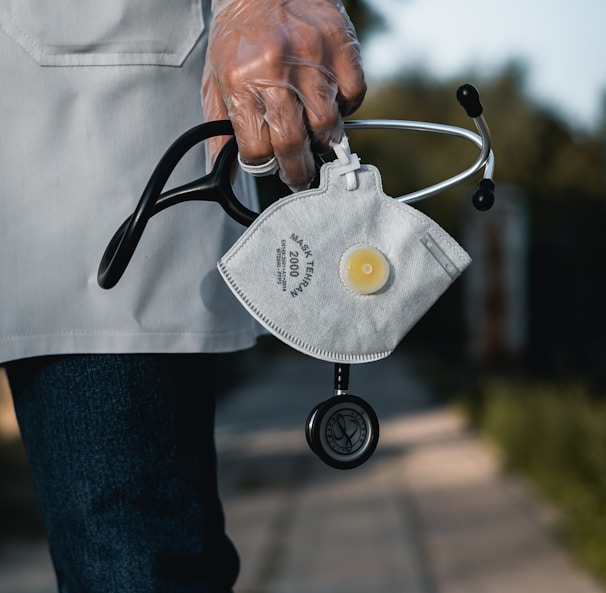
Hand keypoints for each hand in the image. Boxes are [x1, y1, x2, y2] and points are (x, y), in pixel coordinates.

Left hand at [202, 0, 365, 190]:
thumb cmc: (240, 36)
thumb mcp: (215, 80)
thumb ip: (218, 129)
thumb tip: (223, 171)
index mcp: (240, 82)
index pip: (257, 150)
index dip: (264, 166)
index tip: (271, 167)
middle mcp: (277, 71)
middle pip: (294, 144)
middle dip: (297, 171)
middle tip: (299, 176)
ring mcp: (313, 58)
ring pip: (327, 125)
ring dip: (323, 141)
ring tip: (315, 137)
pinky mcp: (341, 46)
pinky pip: (354, 96)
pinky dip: (346, 108)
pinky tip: (331, 103)